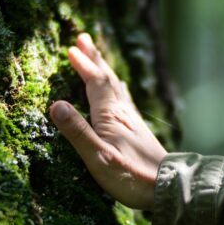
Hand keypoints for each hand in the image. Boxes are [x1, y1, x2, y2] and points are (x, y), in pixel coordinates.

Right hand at [50, 33, 166, 209]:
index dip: (85, 66)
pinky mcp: (138, 130)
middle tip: (85, 39)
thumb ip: (78, 132)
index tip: (72, 49)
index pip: (96, 84)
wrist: (167, 185)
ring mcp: (133, 121)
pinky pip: (125, 100)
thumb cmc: (131, 176)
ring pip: (117, 88)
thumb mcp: (99, 158)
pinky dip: (117, 89)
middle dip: (95, 59)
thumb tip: (57, 104)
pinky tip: (120, 92)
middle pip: (108, 79)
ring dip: (106, 71)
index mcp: (111, 116)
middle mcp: (123, 113)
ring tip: (99, 60)